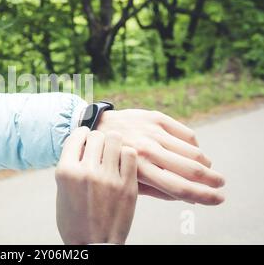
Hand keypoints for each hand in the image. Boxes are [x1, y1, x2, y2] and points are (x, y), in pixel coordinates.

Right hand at [55, 127, 137, 244]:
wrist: (93, 245)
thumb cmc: (75, 220)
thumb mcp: (63, 190)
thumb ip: (72, 166)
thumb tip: (84, 144)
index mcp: (66, 171)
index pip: (77, 136)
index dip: (82, 135)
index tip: (86, 137)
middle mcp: (87, 171)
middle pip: (97, 135)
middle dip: (98, 139)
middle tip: (100, 148)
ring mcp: (108, 178)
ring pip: (115, 139)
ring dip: (113, 143)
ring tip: (112, 153)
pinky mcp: (127, 185)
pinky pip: (130, 154)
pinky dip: (127, 155)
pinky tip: (123, 163)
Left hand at [96, 109, 224, 204]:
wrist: (97, 128)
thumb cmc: (113, 161)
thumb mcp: (128, 181)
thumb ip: (158, 191)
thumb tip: (188, 199)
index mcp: (139, 170)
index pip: (179, 187)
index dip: (203, 196)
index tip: (218, 198)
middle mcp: (147, 150)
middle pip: (191, 169)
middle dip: (212, 180)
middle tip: (220, 184)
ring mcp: (152, 132)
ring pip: (193, 151)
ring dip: (204, 163)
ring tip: (204, 169)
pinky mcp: (155, 117)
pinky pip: (186, 134)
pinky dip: (194, 146)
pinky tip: (191, 151)